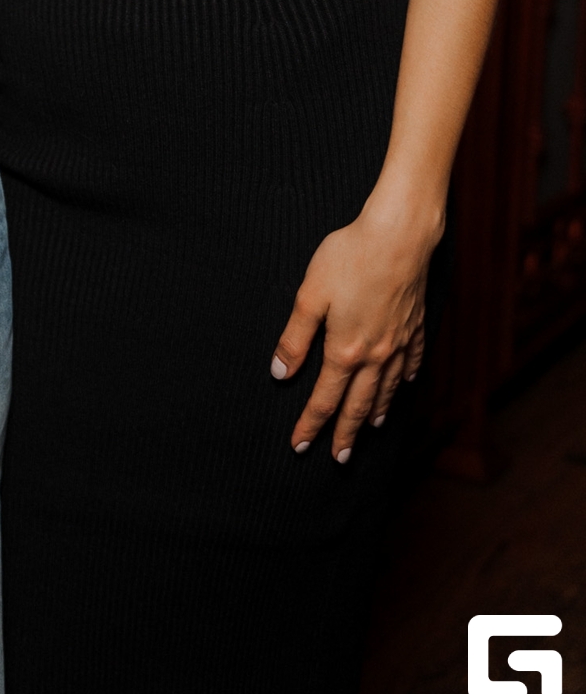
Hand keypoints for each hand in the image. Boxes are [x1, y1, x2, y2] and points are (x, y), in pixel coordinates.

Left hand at [269, 203, 435, 460]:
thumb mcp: (310, 295)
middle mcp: (375, 354)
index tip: (300, 446)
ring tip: (371, 429)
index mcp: (345, 349)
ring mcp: (399, 342)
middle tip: (340, 457)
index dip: (310, 423)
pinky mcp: (415, 325)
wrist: (399, 236)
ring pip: (387, 388)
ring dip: (376, 411)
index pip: (324, 398)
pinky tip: (405, 384)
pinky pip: (412, 362)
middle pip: (359, 403)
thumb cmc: (349, 258)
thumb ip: (295, 338)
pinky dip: (407, 378)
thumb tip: (280, 374)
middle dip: (347, 432)